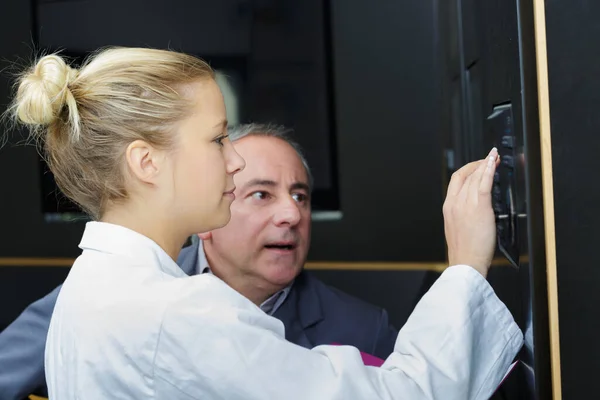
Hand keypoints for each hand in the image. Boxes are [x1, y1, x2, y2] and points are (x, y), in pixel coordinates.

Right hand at [443, 148, 499, 276]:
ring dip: (486, 164)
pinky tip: (493, 163)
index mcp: (448, 207)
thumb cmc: (465, 250)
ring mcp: (466, 204)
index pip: (456, 180)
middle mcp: (454, 202)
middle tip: (489, 158)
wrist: (466, 261)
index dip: (468, 169)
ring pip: (475, 177)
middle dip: (479, 164)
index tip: (477, 165)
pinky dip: (488, 170)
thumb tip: (474, 208)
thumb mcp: (457, 228)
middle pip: (466, 176)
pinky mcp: (479, 207)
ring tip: (494, 157)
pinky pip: (484, 183)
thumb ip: (463, 214)